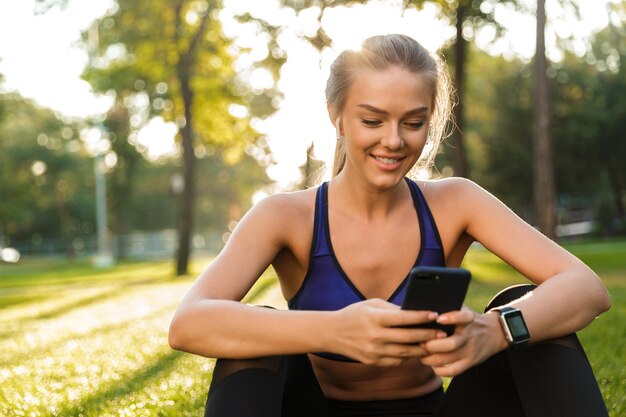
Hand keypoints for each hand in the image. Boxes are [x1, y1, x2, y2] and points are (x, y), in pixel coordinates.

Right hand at [329, 298, 445, 366]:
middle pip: (408, 337)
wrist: (332, 333)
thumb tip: (415, 312)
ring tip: (434, 343)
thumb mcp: (371, 304)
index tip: (435, 315)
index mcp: (374, 318)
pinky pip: (397, 360)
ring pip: (405, 352)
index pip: (403, 318)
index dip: (421, 317)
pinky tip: (416, 350)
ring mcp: (374, 351)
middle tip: (443, 333)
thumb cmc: (354, 314)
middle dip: (428, 335)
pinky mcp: (373, 361)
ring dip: (422, 348)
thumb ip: (392, 308)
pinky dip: (408, 356)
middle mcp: (375, 336)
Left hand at [419, 307, 508, 376]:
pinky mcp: (470, 362)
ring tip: (421, 354)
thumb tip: (424, 308)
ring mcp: (470, 350)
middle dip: (430, 345)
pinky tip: (432, 365)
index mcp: (468, 318)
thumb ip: (448, 307)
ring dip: (429, 358)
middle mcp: (469, 335)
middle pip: (450, 344)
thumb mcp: (464, 309)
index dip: (451, 318)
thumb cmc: (471, 320)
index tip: (438, 318)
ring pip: (447, 359)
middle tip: (420, 343)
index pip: (462, 317)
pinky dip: (439, 370)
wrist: (496, 333)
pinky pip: (453, 371)